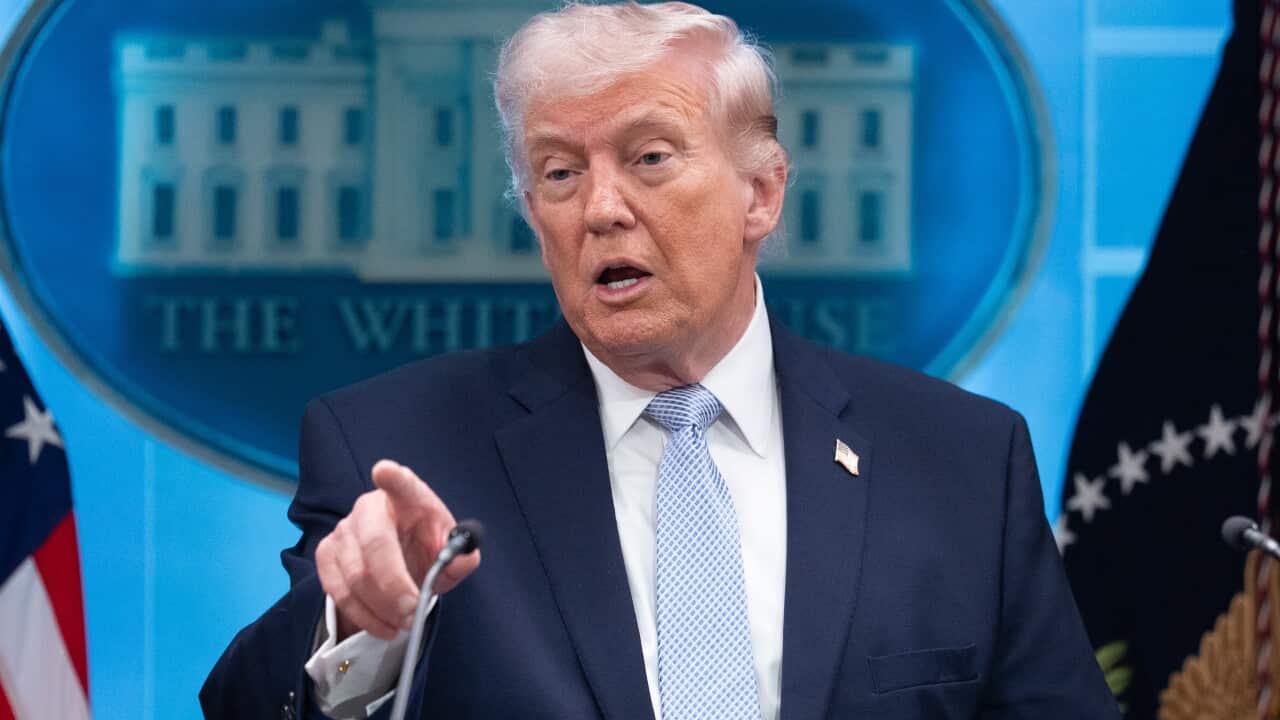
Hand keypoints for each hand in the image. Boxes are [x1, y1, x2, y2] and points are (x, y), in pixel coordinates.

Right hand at [315, 460, 481, 640]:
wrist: (397, 567)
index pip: (401, 483)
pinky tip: (384, 626)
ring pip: (355, 574)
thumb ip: (461, 556)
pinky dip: (363, 615)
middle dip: (394, 585)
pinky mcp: (326, 553)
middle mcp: (371, 507)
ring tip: (404, 624)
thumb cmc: (424, 551)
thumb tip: (465, 557)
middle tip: (412, 613)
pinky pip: (338, 590)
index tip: (385, 471)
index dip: (393, 478)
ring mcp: (344, 529)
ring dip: (381, 607)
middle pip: (375, 543)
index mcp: (408, 498)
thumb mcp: (448, 555)